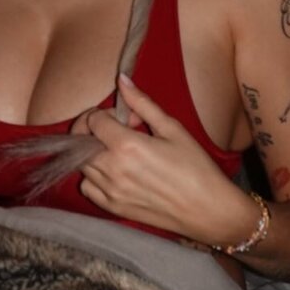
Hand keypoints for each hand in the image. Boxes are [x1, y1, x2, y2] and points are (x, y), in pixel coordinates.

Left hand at [79, 74, 257, 243]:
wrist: (208, 209)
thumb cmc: (196, 167)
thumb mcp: (172, 129)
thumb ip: (142, 103)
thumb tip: (122, 80)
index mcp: (127, 145)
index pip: (93, 120)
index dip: (105, 113)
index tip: (125, 118)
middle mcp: (113, 169)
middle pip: (81, 140)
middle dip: (93, 129)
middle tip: (116, 130)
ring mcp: (110, 191)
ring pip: (83, 163)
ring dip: (94, 152)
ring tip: (118, 151)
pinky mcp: (113, 208)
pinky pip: (87, 187)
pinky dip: (93, 177)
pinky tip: (114, 172)